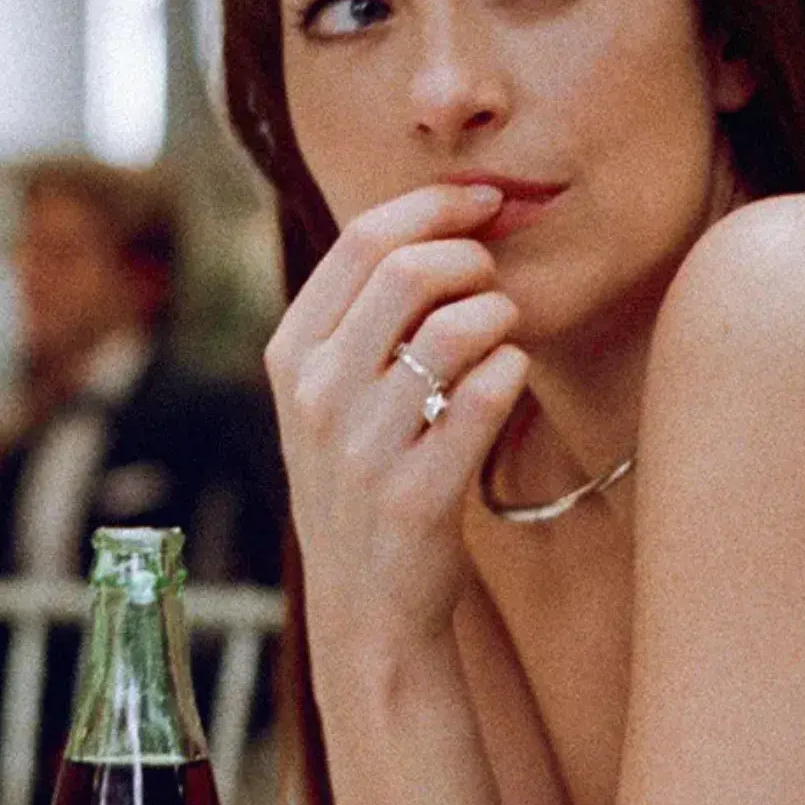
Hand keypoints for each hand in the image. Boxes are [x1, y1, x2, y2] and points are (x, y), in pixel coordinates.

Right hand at [265, 183, 528, 653]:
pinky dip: (513, 372)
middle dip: (473, 257)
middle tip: (494, 280)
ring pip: (457, 329)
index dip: (435, 205)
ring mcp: (361, 447)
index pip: (362, 239)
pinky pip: (487, 397)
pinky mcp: (414, 495)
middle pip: (409, 270)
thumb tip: (443, 219)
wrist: (366, 603)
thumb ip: (363, 313)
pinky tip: (509, 380)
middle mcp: (316, 394)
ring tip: (503, 336)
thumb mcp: (330, 392)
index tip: (485, 200)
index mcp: (291, 352)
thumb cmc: (364, 474)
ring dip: (501, 315)